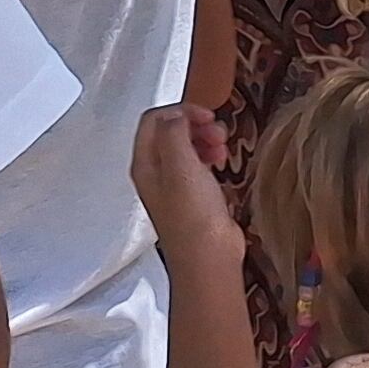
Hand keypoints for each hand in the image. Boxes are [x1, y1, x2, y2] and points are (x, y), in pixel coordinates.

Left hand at [131, 105, 240, 276]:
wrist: (208, 256)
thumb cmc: (193, 215)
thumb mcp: (181, 165)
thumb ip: (174, 133)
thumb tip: (176, 115)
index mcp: (145, 164)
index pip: (153, 120)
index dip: (180, 111)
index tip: (206, 116)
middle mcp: (154, 172)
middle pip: (170, 130)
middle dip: (196, 124)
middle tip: (217, 133)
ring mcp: (172, 184)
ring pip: (186, 145)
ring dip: (206, 138)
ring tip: (223, 148)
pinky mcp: (191, 195)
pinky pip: (198, 163)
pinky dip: (211, 155)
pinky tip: (223, 163)